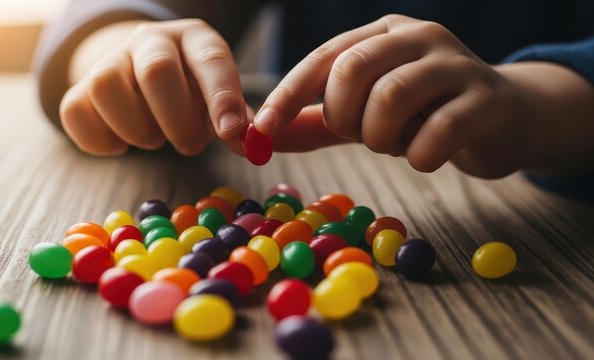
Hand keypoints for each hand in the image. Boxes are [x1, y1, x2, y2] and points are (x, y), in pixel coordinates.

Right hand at [59, 19, 246, 155]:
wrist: (144, 75)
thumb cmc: (193, 93)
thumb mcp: (220, 100)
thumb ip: (236, 120)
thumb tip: (249, 143)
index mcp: (194, 39)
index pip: (210, 59)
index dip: (222, 96)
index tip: (230, 132)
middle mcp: (150, 41)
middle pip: (155, 71)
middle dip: (177, 120)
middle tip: (191, 146)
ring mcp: (110, 60)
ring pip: (106, 85)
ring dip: (136, 128)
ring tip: (155, 139)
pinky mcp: (80, 88)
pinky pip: (74, 111)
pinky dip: (99, 140)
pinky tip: (122, 146)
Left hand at [256, 14, 537, 177]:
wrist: (504, 118)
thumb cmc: (423, 114)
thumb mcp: (362, 115)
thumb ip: (313, 123)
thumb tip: (255, 135)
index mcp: (382, 33)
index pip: (324, 57)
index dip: (288, 94)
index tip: (261, 129)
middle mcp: (418, 36)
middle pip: (353, 69)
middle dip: (342, 115)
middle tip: (358, 135)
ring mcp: (456, 63)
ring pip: (392, 96)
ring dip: (381, 137)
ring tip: (397, 143)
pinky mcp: (486, 99)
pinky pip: (438, 132)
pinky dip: (419, 155)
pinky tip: (426, 155)